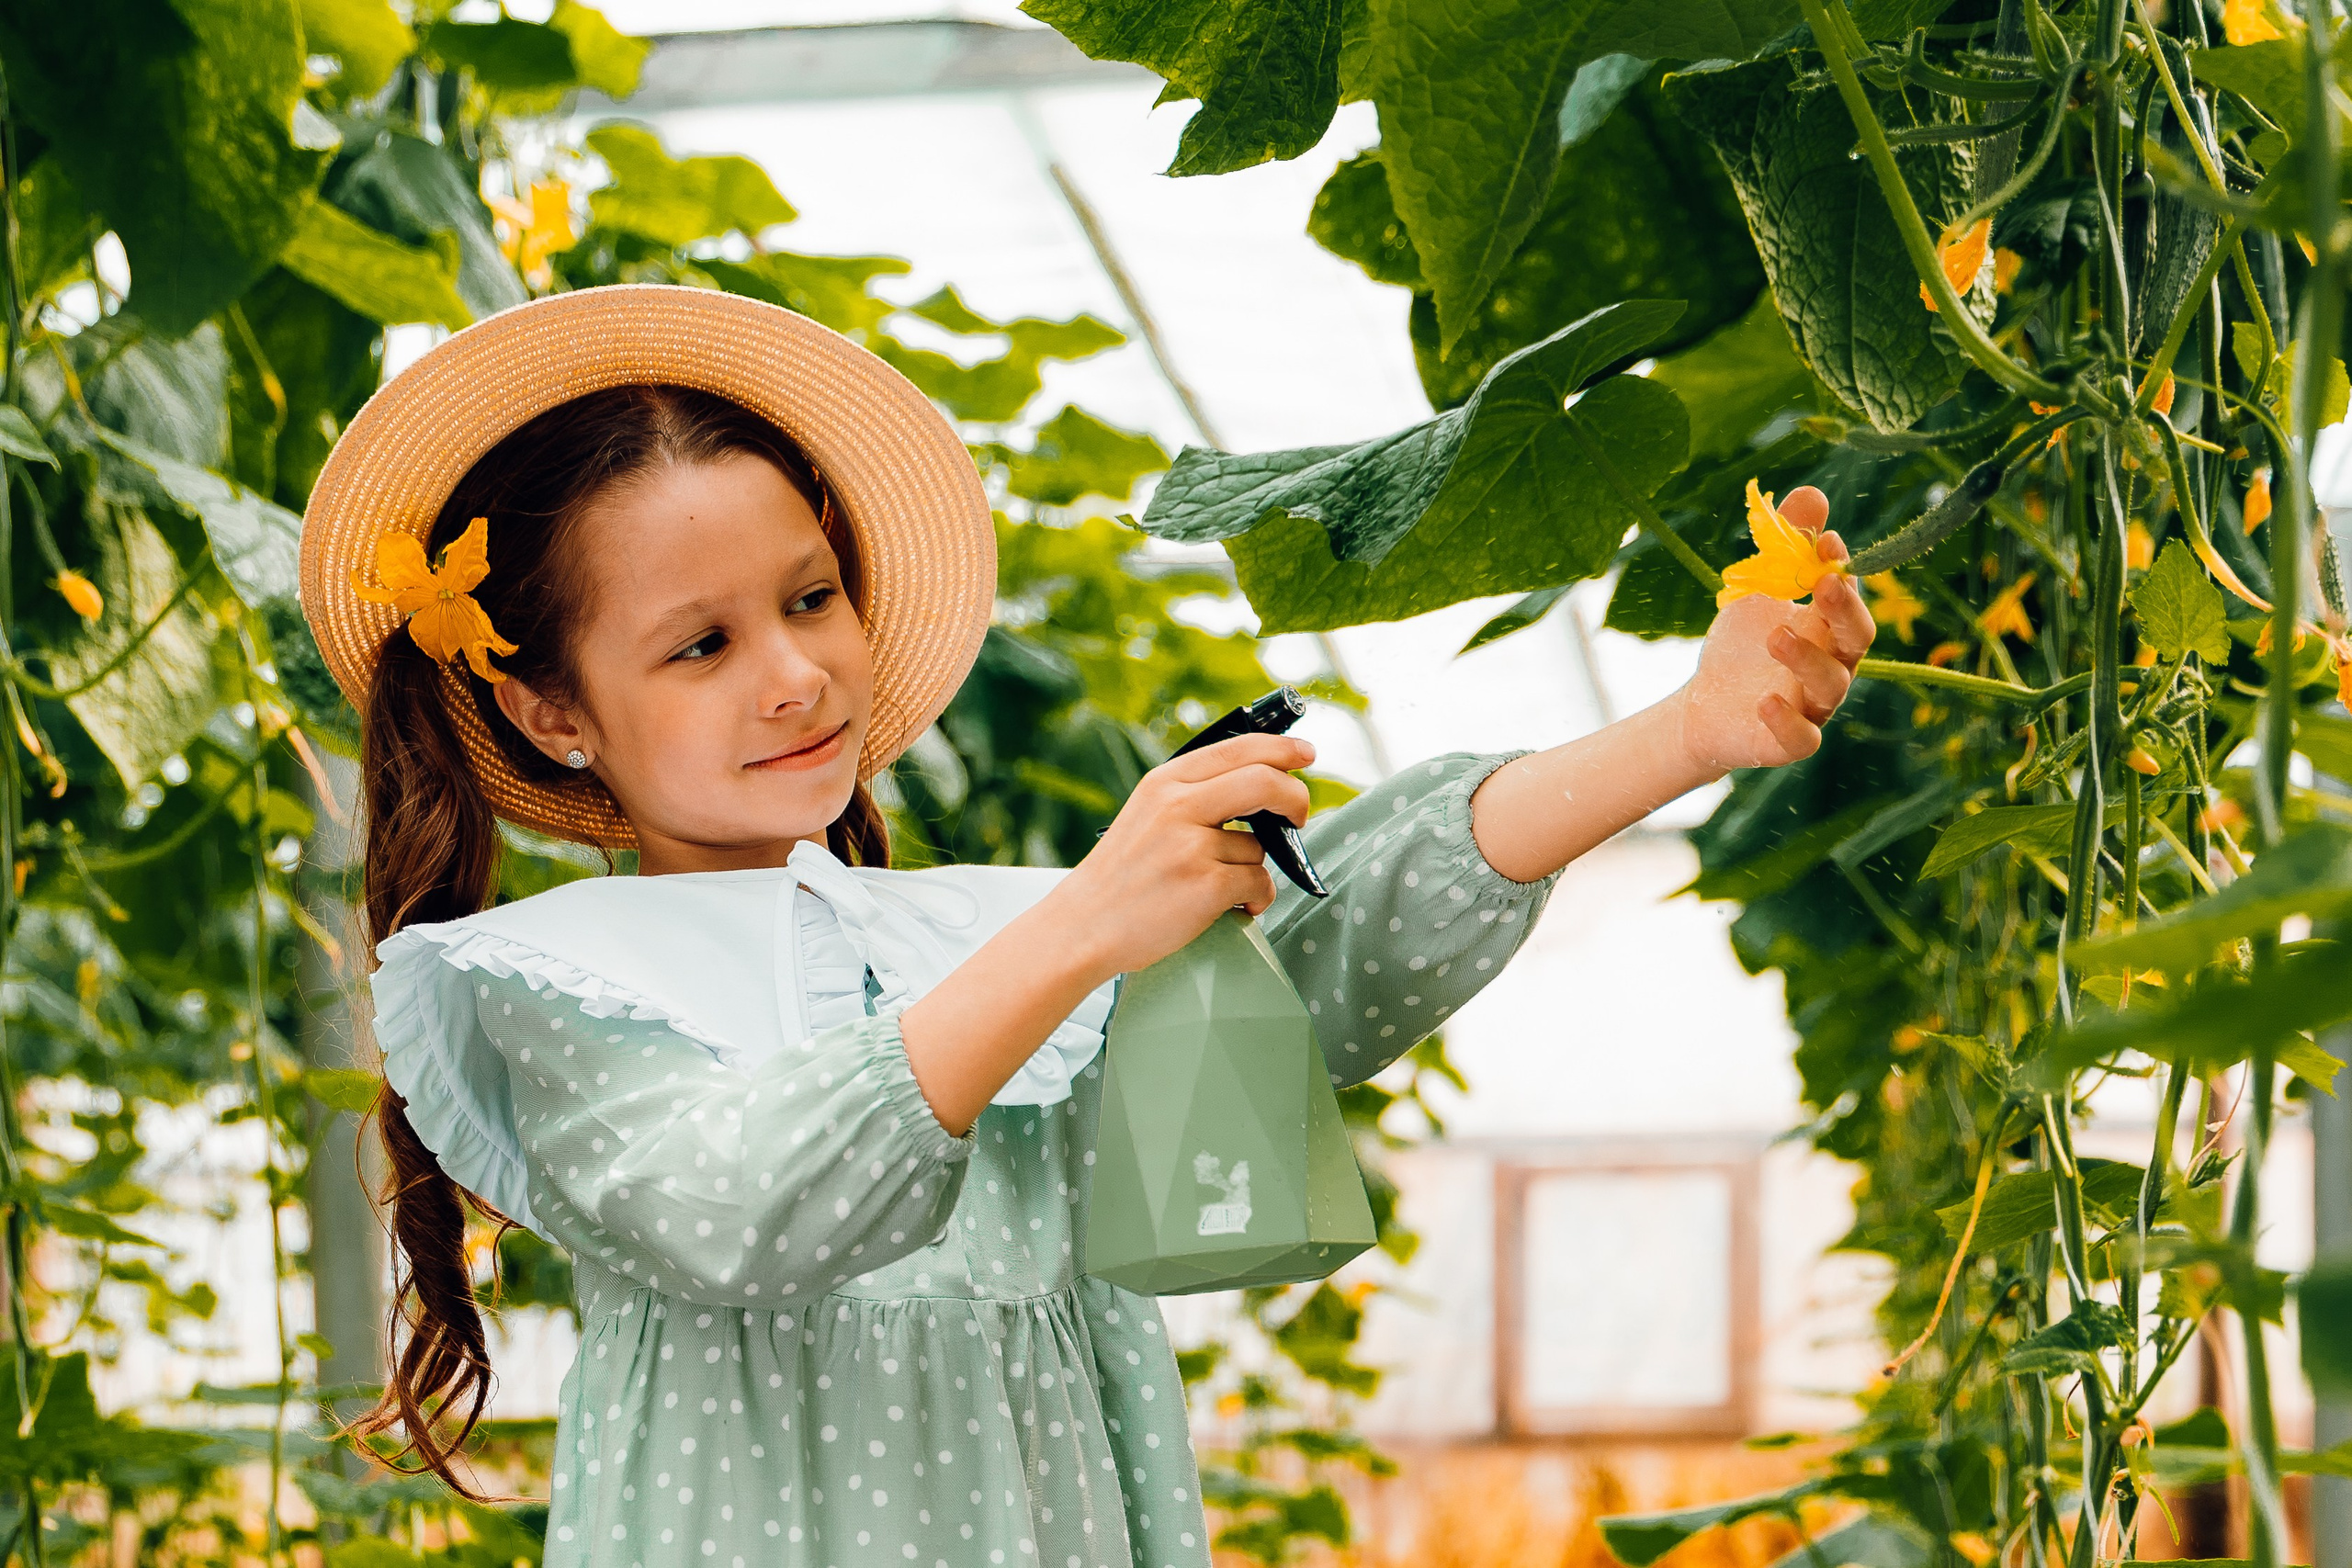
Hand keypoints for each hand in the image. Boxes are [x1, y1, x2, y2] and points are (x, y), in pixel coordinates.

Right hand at [1048, 733, 1315, 977]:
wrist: (1084, 926)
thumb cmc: (1122, 875)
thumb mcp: (1148, 812)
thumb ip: (1195, 794)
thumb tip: (1263, 783)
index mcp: (1165, 782)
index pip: (1239, 748)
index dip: (1282, 748)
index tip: (1305, 754)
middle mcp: (1178, 806)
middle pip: (1265, 781)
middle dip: (1295, 798)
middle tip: (1299, 816)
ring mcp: (1191, 846)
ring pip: (1260, 847)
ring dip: (1254, 868)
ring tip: (1223, 885)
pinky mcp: (1205, 886)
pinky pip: (1259, 884)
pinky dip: (1256, 899)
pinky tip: (1234, 907)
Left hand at [1671, 486, 1874, 773]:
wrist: (1707, 706)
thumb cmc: (1745, 644)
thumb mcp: (1759, 589)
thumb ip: (1785, 545)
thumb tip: (1812, 491)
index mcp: (1831, 626)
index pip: (1848, 595)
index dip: (1842, 570)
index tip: (1827, 541)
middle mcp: (1834, 665)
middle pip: (1857, 638)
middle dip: (1845, 610)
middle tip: (1824, 584)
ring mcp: (1815, 706)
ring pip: (1831, 684)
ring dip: (1807, 658)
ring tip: (1775, 635)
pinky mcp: (1788, 742)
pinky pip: (1803, 738)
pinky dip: (1789, 721)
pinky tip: (1767, 700)